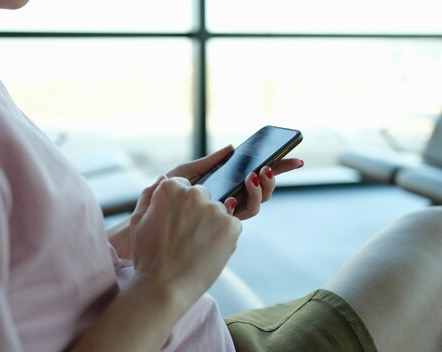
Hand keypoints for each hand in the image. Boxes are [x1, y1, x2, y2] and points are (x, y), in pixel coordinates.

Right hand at [129, 176, 241, 305]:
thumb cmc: (148, 257)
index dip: (180, 207)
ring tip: (197, 248)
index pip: (184, 187)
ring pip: (219, 212)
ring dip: (213, 225)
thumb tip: (162, 177)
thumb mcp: (138, 222)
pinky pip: (232, 226)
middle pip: (203, 196)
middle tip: (187, 238)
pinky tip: (209, 252)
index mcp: (170, 187)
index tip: (176, 225)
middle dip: (198, 212)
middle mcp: (194, 193)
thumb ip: (149, 196)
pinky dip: (225, 238)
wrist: (164, 287)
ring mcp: (214, 209)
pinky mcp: (231, 225)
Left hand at [167, 145, 303, 219]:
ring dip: (262, 187)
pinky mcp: (223, 226)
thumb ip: (208, 162)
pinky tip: (238, 192)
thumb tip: (232, 148)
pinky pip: (243, 215)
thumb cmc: (162, 199)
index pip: (255, 176)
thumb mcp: (183, 173)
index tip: (295, 158)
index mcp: (225, 185)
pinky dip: (247, 201)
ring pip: (256, 203)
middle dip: (275, 175)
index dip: (277, 167)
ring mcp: (228, 215)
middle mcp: (231, 201)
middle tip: (276, 164)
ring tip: (255, 175)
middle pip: (262, 189)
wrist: (146, 223)